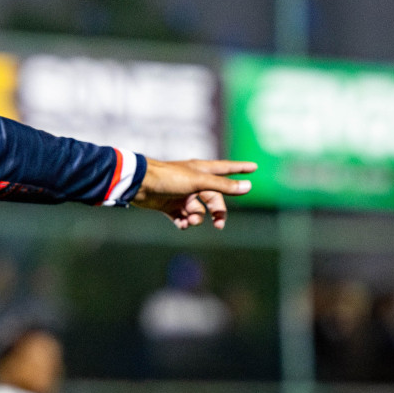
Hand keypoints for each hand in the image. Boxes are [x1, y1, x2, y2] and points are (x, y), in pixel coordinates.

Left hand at [131, 158, 255, 229]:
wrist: (139, 185)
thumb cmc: (169, 178)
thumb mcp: (198, 182)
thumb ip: (223, 185)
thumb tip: (248, 186)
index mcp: (201, 171)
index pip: (226, 169)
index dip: (240, 169)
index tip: (254, 168)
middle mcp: (193, 182)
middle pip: (213, 199)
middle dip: (217, 213)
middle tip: (219, 225)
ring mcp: (181, 194)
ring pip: (197, 211)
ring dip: (196, 218)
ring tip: (188, 220)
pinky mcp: (169, 205)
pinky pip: (182, 218)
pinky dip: (183, 223)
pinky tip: (181, 224)